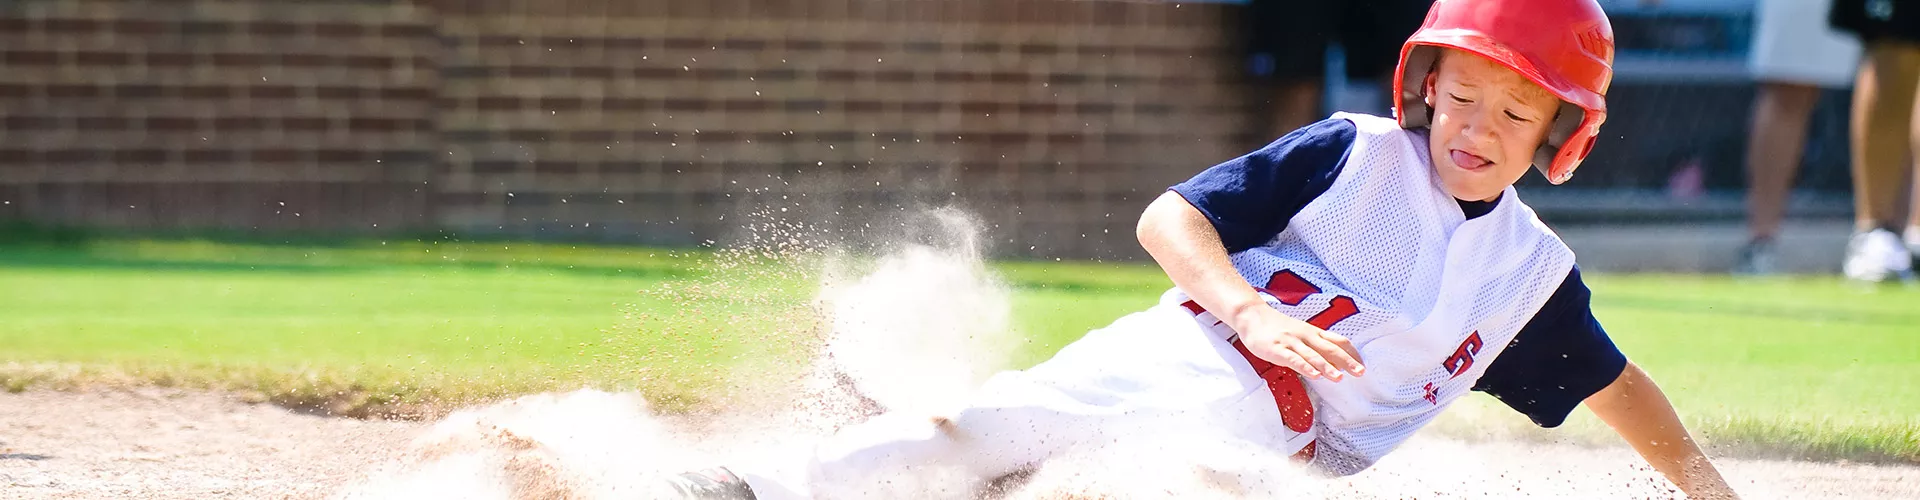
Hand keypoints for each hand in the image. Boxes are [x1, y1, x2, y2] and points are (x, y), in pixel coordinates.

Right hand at [1232, 306, 1363, 380]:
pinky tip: (1314, 375)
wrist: (1253, 316)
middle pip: (1330, 349)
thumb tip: (1338, 363)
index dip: (1352, 353)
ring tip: (1339, 378)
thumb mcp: (1302, 333)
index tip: (1363, 365)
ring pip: (1313, 355)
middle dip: (1347, 361)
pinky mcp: (1278, 349)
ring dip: (1327, 367)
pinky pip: (1293, 359)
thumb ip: (1318, 347)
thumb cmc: (1278, 327)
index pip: (1339, 341)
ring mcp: (1291, 342)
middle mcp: (1306, 336)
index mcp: (1313, 333)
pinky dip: (1305, 367)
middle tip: (1360, 373)